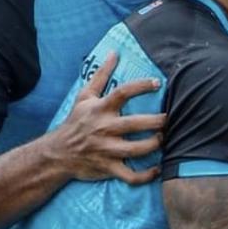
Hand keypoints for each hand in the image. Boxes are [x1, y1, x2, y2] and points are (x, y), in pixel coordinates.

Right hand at [54, 51, 165, 182]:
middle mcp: (104, 129)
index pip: (122, 93)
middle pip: (136, 124)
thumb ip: (101, 75)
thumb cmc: (76, 122)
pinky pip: (131, 176)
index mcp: (100, 109)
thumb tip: (114, 52)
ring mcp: (107, 150)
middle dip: (157, 121)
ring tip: (163, 138)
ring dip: (155, 144)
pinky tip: (158, 168)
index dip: (141, 86)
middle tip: (169, 119)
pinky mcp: (108, 168)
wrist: (58, 153)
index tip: (157, 83)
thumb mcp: (84, 96)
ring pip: (137, 150)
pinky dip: (147, 176)